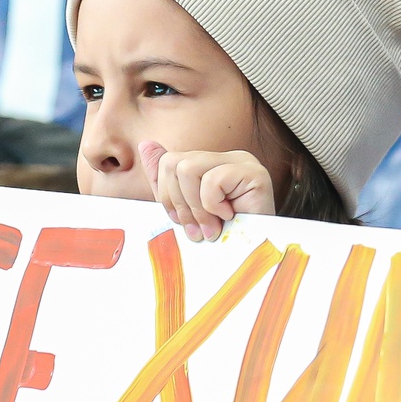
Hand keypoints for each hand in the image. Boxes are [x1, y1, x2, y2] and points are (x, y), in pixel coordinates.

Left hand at [143, 142, 275, 240]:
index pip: (169, 161)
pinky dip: (213, 206)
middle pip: (174, 163)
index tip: (184, 221)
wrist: (252, 257)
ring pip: (188, 169)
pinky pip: (212, 181)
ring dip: (196, 207)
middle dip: (179, 203)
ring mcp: (242, 161)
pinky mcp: (254, 173)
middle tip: (198, 228)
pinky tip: (230, 217)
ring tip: (212, 226)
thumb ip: (166, 179)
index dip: (168, 196)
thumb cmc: (222, 237)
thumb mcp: (185, 209)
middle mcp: (227, 157)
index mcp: (211, 163)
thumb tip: (146, 144)